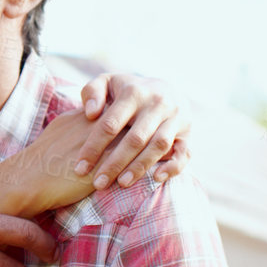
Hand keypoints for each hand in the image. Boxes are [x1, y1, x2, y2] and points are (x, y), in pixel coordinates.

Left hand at [76, 73, 189, 188]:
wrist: (164, 88)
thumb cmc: (126, 90)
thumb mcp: (106, 82)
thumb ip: (92, 92)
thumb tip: (91, 113)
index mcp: (133, 93)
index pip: (110, 124)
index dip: (94, 147)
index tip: (80, 167)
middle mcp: (157, 104)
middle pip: (135, 138)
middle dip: (115, 163)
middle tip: (99, 183)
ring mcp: (175, 118)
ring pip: (158, 145)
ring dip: (140, 167)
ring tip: (121, 184)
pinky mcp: (187, 133)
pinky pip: (184, 152)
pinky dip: (173, 166)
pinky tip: (156, 178)